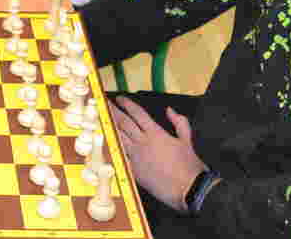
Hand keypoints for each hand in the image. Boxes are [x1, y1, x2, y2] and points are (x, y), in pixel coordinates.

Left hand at [111, 97, 208, 213]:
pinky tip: (106, 143)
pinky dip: (113, 148)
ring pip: (118, 137)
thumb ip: (179, 123)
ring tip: (101, 119)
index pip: (138, 114)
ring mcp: (136, 157)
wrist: (187, 190)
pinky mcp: (134, 170)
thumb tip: (170, 111)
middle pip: (124, 123)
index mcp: (156, 134)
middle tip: (104, 104)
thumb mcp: (187, 141)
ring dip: (109, 127)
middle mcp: (143, 143)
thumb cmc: (189, 167)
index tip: (119, 99)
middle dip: (113, 111)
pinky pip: (120, 156)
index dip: (127, 104)